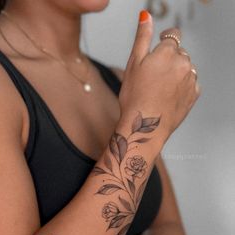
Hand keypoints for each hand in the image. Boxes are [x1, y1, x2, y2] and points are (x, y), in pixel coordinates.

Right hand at [119, 10, 199, 142]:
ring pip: (185, 68)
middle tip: (153, 76)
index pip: (173, 36)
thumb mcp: (133, 63)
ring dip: (176, 72)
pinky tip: (169, 95)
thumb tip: (145, 17)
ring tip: (160, 88)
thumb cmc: (135, 97)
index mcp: (168, 52)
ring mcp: (191, 80)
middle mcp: (183, 63)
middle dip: (169, 59)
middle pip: (179, 53)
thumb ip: (142, 37)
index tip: (160, 46)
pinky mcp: (194, 95)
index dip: (165, 40)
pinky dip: (182, 86)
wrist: (145, 125)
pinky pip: (191, 83)